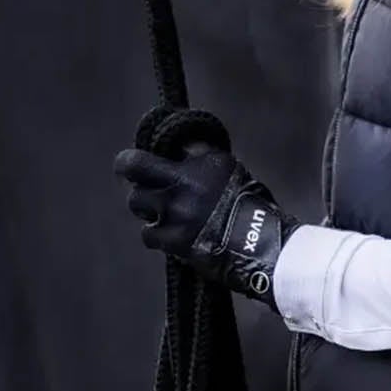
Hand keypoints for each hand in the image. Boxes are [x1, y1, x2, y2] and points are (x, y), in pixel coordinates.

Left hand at [114, 135, 297, 302]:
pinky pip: (149, 235)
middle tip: (147, 188)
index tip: (130, 164)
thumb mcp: (225, 167)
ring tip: (163, 213)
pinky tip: (170, 234)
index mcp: (194, 165)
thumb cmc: (247, 201)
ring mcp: (176, 216)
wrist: (261, 242)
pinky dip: (156, 234)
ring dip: (147, 209)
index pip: (142, 159)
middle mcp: (181, 187)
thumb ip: (198, 156)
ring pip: (138, 206)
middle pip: (134, 180)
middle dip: (137, 184)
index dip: (129, 161)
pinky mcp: (175, 242)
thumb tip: (176, 148)